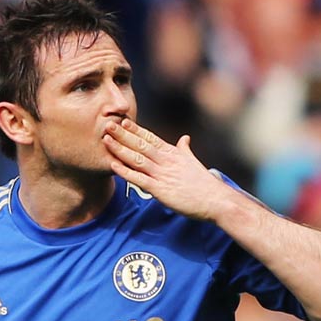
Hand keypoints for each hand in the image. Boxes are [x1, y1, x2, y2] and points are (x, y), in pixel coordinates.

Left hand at [100, 120, 239, 221]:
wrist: (215, 199)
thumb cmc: (204, 183)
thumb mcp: (193, 161)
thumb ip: (184, 149)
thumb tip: (185, 138)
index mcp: (173, 153)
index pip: (151, 137)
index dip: (135, 129)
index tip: (123, 120)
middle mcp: (166, 160)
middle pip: (140, 144)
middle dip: (123, 134)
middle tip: (107, 124)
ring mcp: (162, 174)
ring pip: (137, 158)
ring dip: (120, 149)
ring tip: (106, 140)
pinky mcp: (160, 190)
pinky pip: (139, 179)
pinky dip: (125, 172)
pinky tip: (113, 165)